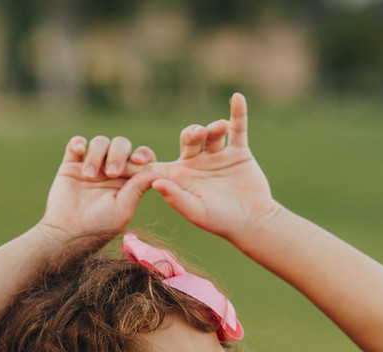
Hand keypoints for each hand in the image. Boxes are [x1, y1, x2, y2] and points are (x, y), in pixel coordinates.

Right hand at [38, 134, 158, 243]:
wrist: (67, 233)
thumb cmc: (98, 226)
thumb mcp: (122, 210)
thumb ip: (137, 189)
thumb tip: (157, 173)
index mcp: (128, 181)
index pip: (141, 158)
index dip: (143, 154)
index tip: (138, 161)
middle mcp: (112, 170)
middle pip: (121, 145)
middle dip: (118, 154)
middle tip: (111, 173)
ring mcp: (92, 166)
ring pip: (100, 142)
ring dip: (97, 154)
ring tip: (89, 176)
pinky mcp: (72, 165)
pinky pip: (76, 143)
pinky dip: (79, 143)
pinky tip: (80, 151)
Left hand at [148, 94, 279, 242]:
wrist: (252, 221)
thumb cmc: (220, 221)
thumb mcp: (196, 211)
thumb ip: (176, 197)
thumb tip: (155, 182)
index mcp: (180, 176)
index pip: (156, 164)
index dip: (141, 160)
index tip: (130, 156)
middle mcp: (196, 162)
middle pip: (189, 138)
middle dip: (192, 133)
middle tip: (198, 134)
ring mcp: (218, 155)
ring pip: (212, 133)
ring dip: (215, 127)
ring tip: (221, 127)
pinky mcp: (239, 152)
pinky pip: (238, 128)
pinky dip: (238, 113)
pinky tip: (237, 98)